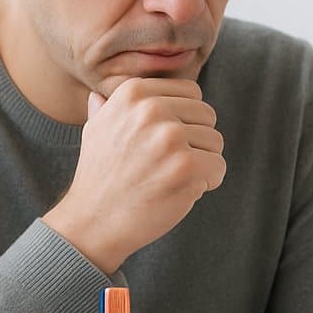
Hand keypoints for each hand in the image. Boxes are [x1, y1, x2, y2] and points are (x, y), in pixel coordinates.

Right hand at [44, 78, 225, 272]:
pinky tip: (180, 191)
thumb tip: (100, 94)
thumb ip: (107, 109)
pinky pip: (218, 167)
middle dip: (196, 141)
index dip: (185, 121)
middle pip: (207, 115)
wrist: (93, 220)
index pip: (191, 93)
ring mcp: (169, 137)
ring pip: (215, 141)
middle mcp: (152, 109)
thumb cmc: (100, 177)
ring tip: (169, 177)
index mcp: (134, 92)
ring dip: (201, 163)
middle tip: (166, 165)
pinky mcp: (185, 166)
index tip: (162, 143)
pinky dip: (208, 182)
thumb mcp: (96, 132)